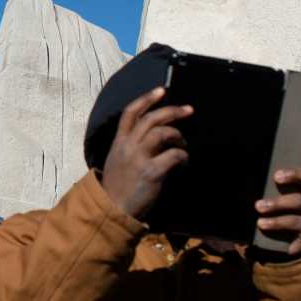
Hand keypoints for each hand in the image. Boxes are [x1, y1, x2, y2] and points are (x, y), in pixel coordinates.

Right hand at [98, 87, 191, 220]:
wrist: (112, 210)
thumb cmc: (117, 187)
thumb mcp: (116, 160)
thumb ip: (129, 146)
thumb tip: (153, 136)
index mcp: (119, 142)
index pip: (131, 112)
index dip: (146, 98)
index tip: (161, 90)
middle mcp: (128, 146)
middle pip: (151, 118)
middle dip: (172, 111)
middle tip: (188, 110)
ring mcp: (139, 159)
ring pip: (162, 133)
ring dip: (177, 136)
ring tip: (183, 144)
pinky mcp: (151, 172)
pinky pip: (173, 156)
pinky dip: (182, 156)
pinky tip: (183, 161)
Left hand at [253, 168, 300, 257]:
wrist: (291, 237)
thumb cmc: (277, 209)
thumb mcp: (276, 197)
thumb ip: (267, 190)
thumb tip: (243, 189)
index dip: (295, 175)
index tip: (276, 176)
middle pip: (299, 201)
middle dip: (278, 203)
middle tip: (258, 205)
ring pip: (295, 221)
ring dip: (276, 222)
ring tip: (260, 223)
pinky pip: (299, 242)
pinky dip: (290, 244)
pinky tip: (283, 248)